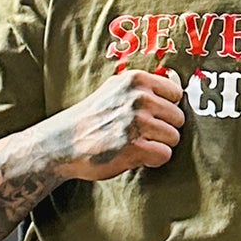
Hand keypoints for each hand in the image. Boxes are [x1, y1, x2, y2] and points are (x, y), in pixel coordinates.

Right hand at [57, 66, 184, 178]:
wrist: (62, 143)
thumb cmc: (91, 118)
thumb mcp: (115, 90)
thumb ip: (144, 88)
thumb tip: (178, 89)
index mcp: (136, 80)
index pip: (176, 94)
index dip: (165, 109)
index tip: (150, 117)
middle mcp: (138, 98)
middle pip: (178, 118)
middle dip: (163, 129)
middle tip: (140, 134)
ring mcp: (136, 122)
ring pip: (173, 138)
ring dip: (158, 145)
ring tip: (135, 144)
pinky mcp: (134, 147)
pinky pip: (164, 155)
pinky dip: (153, 160)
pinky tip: (135, 156)